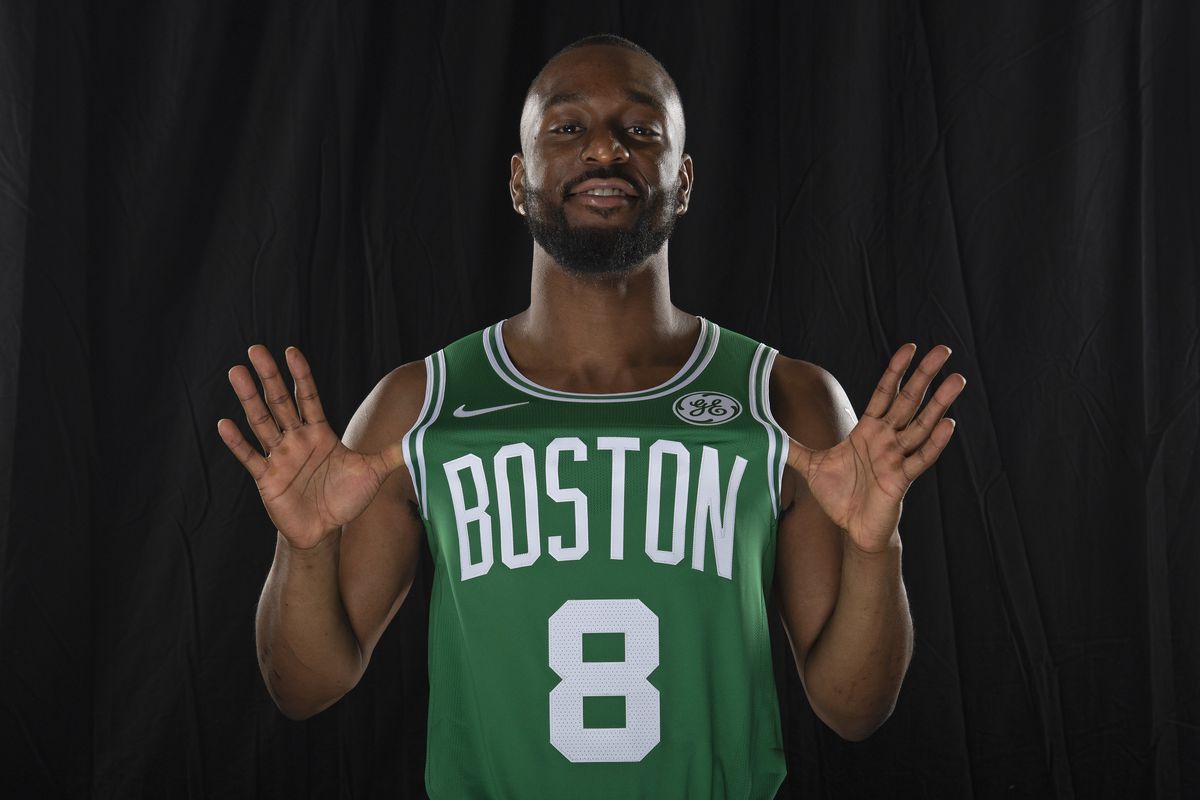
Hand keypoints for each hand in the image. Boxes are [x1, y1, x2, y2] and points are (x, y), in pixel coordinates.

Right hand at [217, 345, 404, 549]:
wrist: (325, 529)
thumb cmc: (345, 498)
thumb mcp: (373, 473)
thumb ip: (392, 453)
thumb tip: (421, 438)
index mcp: (320, 433)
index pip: (310, 397)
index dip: (302, 376)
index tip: (292, 351)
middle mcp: (297, 439)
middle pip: (282, 402)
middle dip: (270, 377)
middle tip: (256, 349)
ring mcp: (279, 456)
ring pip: (262, 422)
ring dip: (249, 399)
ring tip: (236, 373)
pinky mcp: (266, 477)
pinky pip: (250, 457)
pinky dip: (237, 442)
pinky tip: (224, 424)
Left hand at [786, 344, 964, 553]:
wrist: (854, 528)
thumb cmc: (840, 495)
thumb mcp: (811, 466)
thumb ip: (792, 447)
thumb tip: (767, 434)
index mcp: (868, 430)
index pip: (884, 393)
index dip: (895, 370)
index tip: (909, 346)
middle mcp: (887, 439)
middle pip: (908, 400)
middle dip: (924, 375)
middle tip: (943, 350)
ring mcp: (897, 457)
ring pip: (922, 425)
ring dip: (939, 402)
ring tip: (956, 380)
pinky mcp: (902, 478)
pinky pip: (921, 458)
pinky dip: (936, 442)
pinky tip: (949, 424)